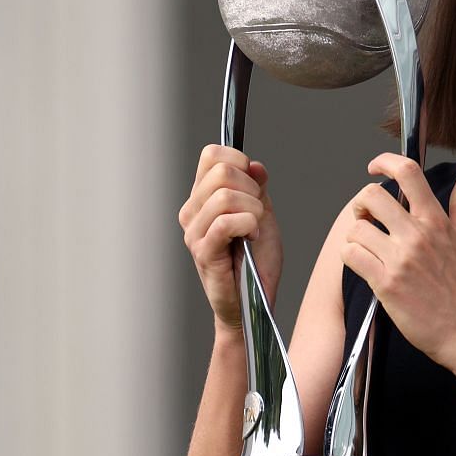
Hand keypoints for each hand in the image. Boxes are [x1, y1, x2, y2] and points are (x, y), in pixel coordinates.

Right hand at [178, 144, 281, 331]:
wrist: (254, 301)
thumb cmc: (256, 263)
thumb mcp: (263, 216)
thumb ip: (257, 188)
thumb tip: (254, 164)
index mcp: (202, 198)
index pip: (211, 154)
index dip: (239, 160)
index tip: (254, 186)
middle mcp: (192, 212)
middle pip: (221, 171)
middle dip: (251, 188)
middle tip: (257, 214)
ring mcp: (194, 232)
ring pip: (224, 196)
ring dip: (252, 211)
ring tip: (255, 230)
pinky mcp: (203, 252)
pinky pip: (226, 222)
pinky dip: (248, 226)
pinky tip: (251, 239)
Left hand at [340, 154, 455, 383]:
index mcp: (436, 222)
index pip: (408, 173)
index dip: (385, 162)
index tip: (376, 167)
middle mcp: (417, 236)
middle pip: (372, 197)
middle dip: (362, 205)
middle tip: (367, 218)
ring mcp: (399, 259)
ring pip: (356, 229)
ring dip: (356, 237)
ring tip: (367, 249)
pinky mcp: (385, 283)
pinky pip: (351, 256)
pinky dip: (350, 257)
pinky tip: (362, 265)